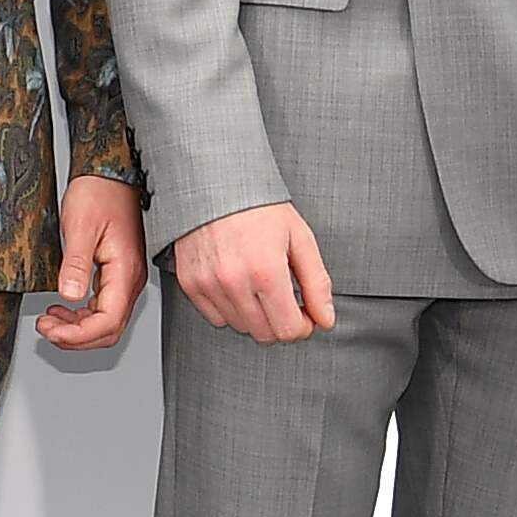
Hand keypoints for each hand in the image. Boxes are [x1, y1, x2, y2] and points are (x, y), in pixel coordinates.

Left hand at [42, 175, 146, 349]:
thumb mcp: (80, 227)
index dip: (79, 335)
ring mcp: (126, 278)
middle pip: (109, 329)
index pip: (108, 322)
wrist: (109, 174)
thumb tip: (69, 296)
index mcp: (125, 271)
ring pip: (106, 322)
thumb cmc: (99, 193)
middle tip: (46, 329)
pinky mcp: (117, 274)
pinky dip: (82, 316)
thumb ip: (75, 264)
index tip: (52, 331)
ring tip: (50, 320)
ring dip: (77, 328)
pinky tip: (62, 308)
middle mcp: (130, 279)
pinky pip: (104, 307)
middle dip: (76, 337)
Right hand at [169, 202, 336, 344]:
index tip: (305, 315)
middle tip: (286, 301)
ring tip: (261, 288)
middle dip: (281, 322)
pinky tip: (239, 286)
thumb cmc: (259, 206)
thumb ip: (317, 283)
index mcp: (266, 271)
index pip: (287, 329)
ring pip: (240, 327)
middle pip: (264, 334)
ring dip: (256, 316)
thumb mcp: (300, 239)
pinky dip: (230, 309)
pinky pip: (215, 317)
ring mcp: (208, 284)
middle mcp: (234, 282)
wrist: (215, 183)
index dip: (302, 327)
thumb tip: (325, 318)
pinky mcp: (190, 283)